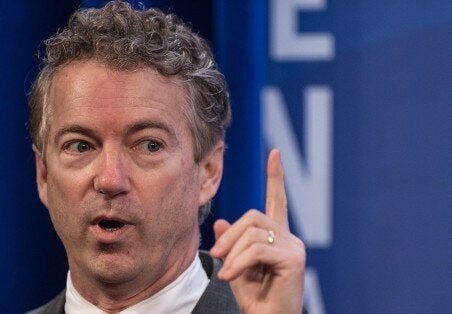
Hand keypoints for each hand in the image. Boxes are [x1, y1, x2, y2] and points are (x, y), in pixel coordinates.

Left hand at [210, 149, 305, 313]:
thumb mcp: (235, 267)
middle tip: (216, 255)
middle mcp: (289, 238)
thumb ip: (230, 245)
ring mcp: (294, 247)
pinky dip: (237, 263)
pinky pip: (256, 250)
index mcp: (277, 237)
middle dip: (230, 236)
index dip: (275, 177)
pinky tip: (230, 277)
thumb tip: (220, 223)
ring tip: (227, 274)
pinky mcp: (293, 259)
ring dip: (232, 254)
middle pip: (253, 217)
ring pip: (252, 233)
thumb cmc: (255, 299)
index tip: (275, 153)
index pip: (276, 200)